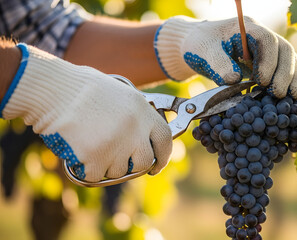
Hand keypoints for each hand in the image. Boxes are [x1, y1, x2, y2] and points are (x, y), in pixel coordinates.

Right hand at [1, 44, 172, 181]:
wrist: (54, 89)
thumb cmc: (82, 88)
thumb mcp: (120, 94)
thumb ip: (137, 116)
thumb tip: (144, 139)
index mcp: (142, 110)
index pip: (165, 139)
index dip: (163, 156)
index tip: (157, 165)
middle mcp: (135, 128)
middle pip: (145, 161)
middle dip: (133, 165)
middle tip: (119, 161)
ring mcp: (117, 144)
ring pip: (118, 171)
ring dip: (106, 165)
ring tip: (91, 143)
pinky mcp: (96, 156)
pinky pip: (96, 175)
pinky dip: (86, 169)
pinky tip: (78, 150)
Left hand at [154, 16, 296, 98]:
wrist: (199, 45)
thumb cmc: (200, 45)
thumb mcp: (205, 52)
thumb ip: (218, 63)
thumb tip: (234, 80)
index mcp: (248, 28)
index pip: (267, 40)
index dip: (269, 61)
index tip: (262, 81)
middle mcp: (262, 36)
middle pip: (284, 50)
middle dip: (285, 73)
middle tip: (278, 94)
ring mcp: (268, 49)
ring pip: (289, 60)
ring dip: (294, 79)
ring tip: (295, 98)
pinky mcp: (269, 62)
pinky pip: (287, 70)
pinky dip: (294, 82)